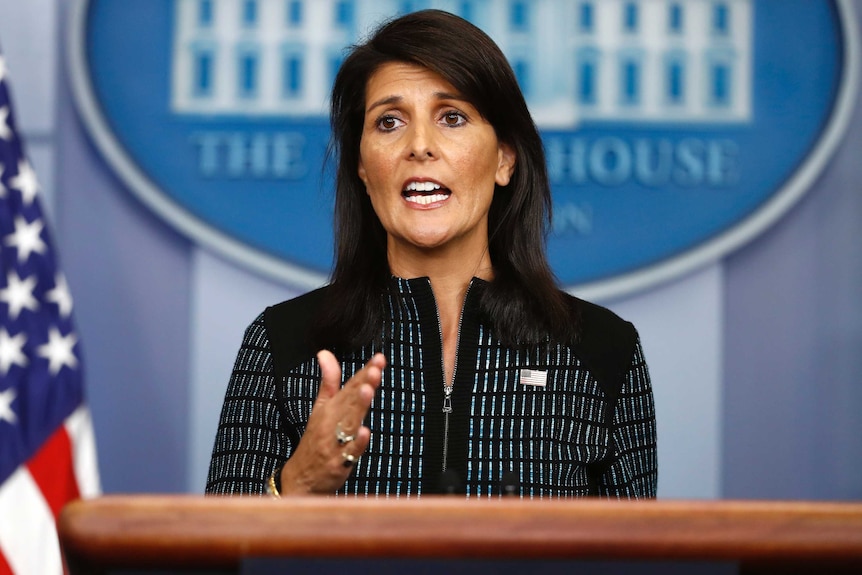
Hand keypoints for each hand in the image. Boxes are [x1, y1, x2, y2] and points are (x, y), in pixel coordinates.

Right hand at [278, 350, 385, 494]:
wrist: (301, 478)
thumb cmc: (315, 440)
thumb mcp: (320, 408)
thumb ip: (328, 381)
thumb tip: (324, 352)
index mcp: (330, 408)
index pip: (350, 386)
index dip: (365, 372)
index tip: (379, 359)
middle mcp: (333, 423)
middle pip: (351, 401)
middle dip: (364, 384)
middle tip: (376, 369)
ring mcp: (336, 443)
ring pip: (349, 423)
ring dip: (358, 407)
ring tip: (368, 390)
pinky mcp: (340, 463)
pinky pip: (350, 452)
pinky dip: (357, 443)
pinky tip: (365, 432)